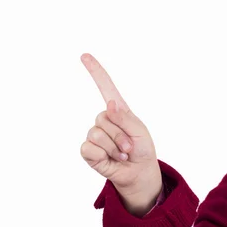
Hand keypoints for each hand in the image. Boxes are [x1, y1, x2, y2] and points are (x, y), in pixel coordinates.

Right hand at [80, 53, 161, 214]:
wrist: (138, 171)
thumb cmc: (142, 148)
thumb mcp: (140, 130)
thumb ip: (124, 117)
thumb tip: (110, 104)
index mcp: (118, 110)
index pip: (105, 87)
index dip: (96, 71)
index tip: (85, 55)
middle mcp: (104, 119)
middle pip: (104, 116)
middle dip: (121, 134)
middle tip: (130, 146)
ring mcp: (95, 134)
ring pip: (97, 133)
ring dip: (114, 146)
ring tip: (122, 153)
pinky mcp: (88, 150)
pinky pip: (90, 147)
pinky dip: (104, 155)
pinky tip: (110, 159)